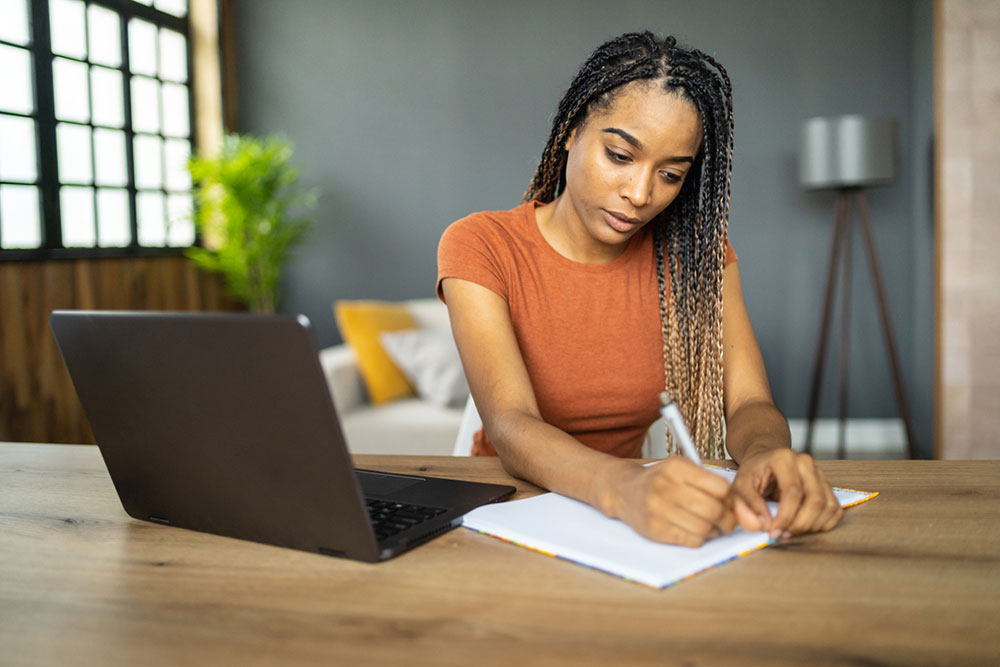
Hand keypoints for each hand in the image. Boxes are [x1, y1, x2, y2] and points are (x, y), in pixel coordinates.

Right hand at [611, 456, 735, 546]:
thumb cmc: (659, 480)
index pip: (720, 487)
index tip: (729, 502)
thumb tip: (738, 505)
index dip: (730, 498)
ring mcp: (658, 510)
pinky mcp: (656, 530)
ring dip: (714, 531)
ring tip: (712, 526)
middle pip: (714, 510)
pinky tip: (696, 531)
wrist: (624, 490)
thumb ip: (707, 482)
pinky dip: (700, 539)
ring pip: (705, 528)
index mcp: (676, 467)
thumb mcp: (680, 469)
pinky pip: (692, 541)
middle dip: (728, 520)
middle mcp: (665, 487)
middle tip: (728, 521)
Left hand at [730, 448, 843, 538]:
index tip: (773, 533)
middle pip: (815, 500)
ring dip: (812, 526)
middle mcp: (806, 463)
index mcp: (783, 458)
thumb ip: (747, 505)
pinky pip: (835, 509)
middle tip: (783, 535)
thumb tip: (763, 526)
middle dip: (800, 524)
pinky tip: (804, 527)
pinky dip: (823, 524)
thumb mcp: (740, 486)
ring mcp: (820, 473)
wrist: (764, 460)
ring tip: (791, 531)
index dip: (785, 517)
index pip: (792, 492)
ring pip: (828, 506)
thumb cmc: (752, 473)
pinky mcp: (827, 485)